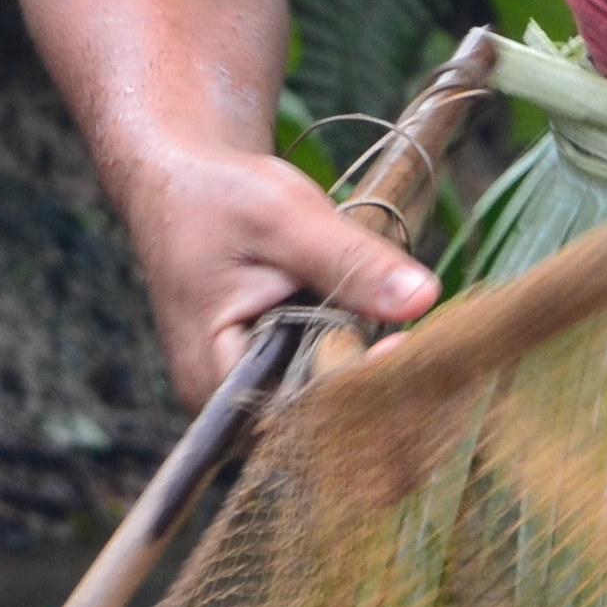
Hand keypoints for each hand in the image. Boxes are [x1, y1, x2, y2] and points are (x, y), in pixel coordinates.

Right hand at [122, 141, 440, 396]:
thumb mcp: (288, 217)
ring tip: (398, 332)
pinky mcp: (261, 372)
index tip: (404, 347)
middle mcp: (222, 402)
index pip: (297, 414)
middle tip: (416, 343)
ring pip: (317, 402)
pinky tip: (377, 328)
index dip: (354, 388)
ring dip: (360, 370)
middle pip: (311, 420)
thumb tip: (423, 299)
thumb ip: (350, 261)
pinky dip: (345, 356)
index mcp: (211, 379)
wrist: (182, 186)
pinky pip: (311, 380)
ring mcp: (241, 391)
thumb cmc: (218, 197)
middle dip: (366, 384)